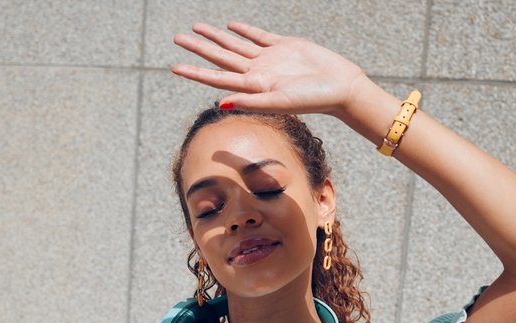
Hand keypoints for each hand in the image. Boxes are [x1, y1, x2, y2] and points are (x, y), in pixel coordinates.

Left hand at [172, 22, 370, 116]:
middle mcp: (257, 73)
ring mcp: (269, 59)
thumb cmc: (314, 100)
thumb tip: (220, 103)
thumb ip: (251, 102)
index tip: (174, 66)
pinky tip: (231, 26)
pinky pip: (258, 36)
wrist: (341, 87)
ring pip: (236, 44)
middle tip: (177, 38)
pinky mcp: (284, 46)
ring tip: (197, 27)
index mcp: (253, 87)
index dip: (195, 72)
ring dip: (216, 36)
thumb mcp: (281, 103)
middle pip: (221, 57)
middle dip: (198, 48)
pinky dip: (244, 30)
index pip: (217, 77)